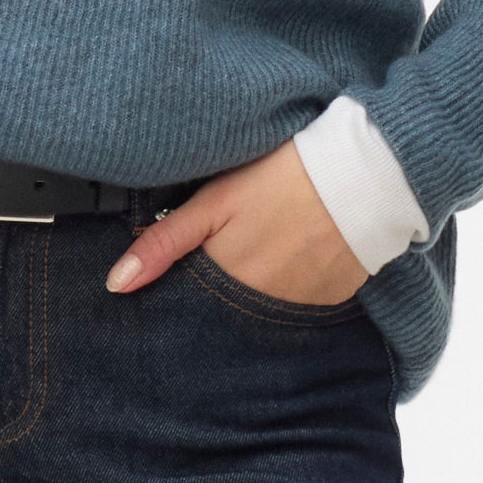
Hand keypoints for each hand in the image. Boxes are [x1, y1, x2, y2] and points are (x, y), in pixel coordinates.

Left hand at [101, 139, 365, 309]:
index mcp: (226, 279)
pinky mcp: (331, 301)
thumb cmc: (283, 176)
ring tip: (270, 245)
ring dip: (257, 287)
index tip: (186, 270)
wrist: (365, 172)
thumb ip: (164, 244)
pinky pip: (299, 305)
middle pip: (225, 309)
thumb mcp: (215, 201)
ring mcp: (299, 307)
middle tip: (235, 247)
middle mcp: (260, 304)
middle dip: (219, 290)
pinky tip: (297, 252)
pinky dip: (292, 285)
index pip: (189, 304)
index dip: (183, 288)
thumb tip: (116, 286)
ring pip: (262, 308)